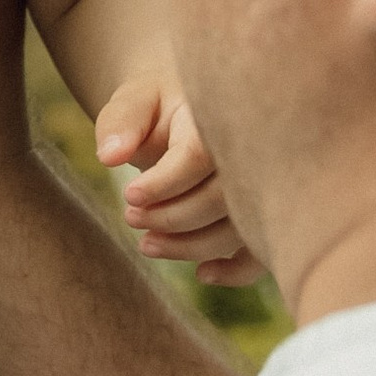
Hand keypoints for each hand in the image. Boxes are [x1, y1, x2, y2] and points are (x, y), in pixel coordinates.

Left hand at [93, 77, 260, 286]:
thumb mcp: (134, 101)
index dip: (163, 184)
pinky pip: (264, 249)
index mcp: (223, 111)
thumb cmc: (157, 106)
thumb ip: (121, 123)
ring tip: (146, 244)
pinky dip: (237, 271)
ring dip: (192, 247)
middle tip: (130, 217)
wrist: (184, 112)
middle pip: (223, 198)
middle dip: (172, 218)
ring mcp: (266, 182)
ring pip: (240, 229)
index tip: (129, 195)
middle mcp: (255, 148)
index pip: (198, 156)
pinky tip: (202, 274)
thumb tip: (109, 156)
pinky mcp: (265, 211)